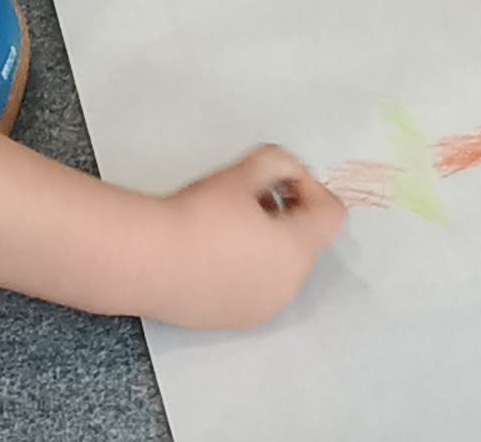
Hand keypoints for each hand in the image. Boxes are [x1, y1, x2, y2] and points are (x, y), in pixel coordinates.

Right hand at [143, 149, 342, 327]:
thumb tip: (286, 170)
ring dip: (270, 242)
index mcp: (298, 250)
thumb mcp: (244, 172)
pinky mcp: (236, 320)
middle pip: (309, 242)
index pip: (332, 214)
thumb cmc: (196, 219)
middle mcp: (288, 286)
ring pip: (284, 268)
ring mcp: (263, 308)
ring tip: (231, 223)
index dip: (312, 188)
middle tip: (254, 196)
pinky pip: (259, 289)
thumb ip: (279, 162)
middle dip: (289, 214)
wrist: (147, 261)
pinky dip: (250, 269)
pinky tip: (216, 251)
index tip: (281, 179)